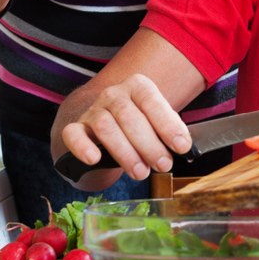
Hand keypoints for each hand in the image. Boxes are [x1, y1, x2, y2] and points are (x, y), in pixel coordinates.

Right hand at [59, 74, 191, 183]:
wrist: (105, 124)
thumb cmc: (139, 125)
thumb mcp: (157, 123)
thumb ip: (170, 130)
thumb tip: (184, 146)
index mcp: (137, 87)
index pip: (151, 101)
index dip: (167, 124)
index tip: (182, 147)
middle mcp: (113, 94)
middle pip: (128, 115)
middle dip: (149, 144)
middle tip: (163, 165)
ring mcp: (92, 110)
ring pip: (105, 127)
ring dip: (125, 152)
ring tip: (140, 172)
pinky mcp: (75, 128)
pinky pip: (73, 134)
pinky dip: (83, 147)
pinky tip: (94, 159)